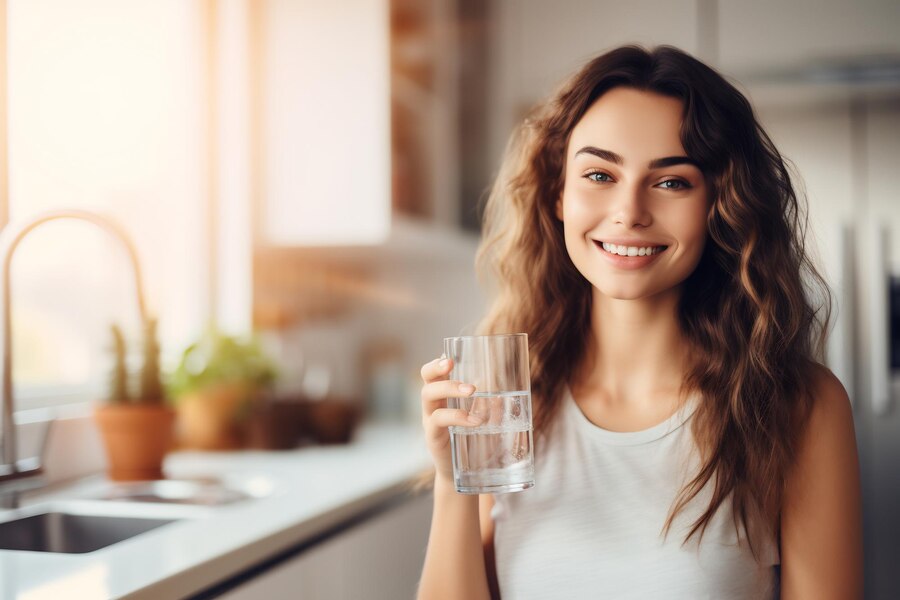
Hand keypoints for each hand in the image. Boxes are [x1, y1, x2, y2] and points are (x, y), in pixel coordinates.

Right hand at [420, 357, 481, 484]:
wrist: (460, 477)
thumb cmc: (471, 445)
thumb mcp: (483, 423)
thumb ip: (490, 410)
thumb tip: (502, 397)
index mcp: (441, 400)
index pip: (431, 376)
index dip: (436, 364)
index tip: (449, 357)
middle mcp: (432, 407)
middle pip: (426, 380)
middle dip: (437, 369)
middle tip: (452, 364)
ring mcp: (429, 421)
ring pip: (428, 395)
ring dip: (449, 387)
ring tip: (471, 389)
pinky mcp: (433, 437)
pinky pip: (439, 420)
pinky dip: (457, 416)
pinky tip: (475, 420)